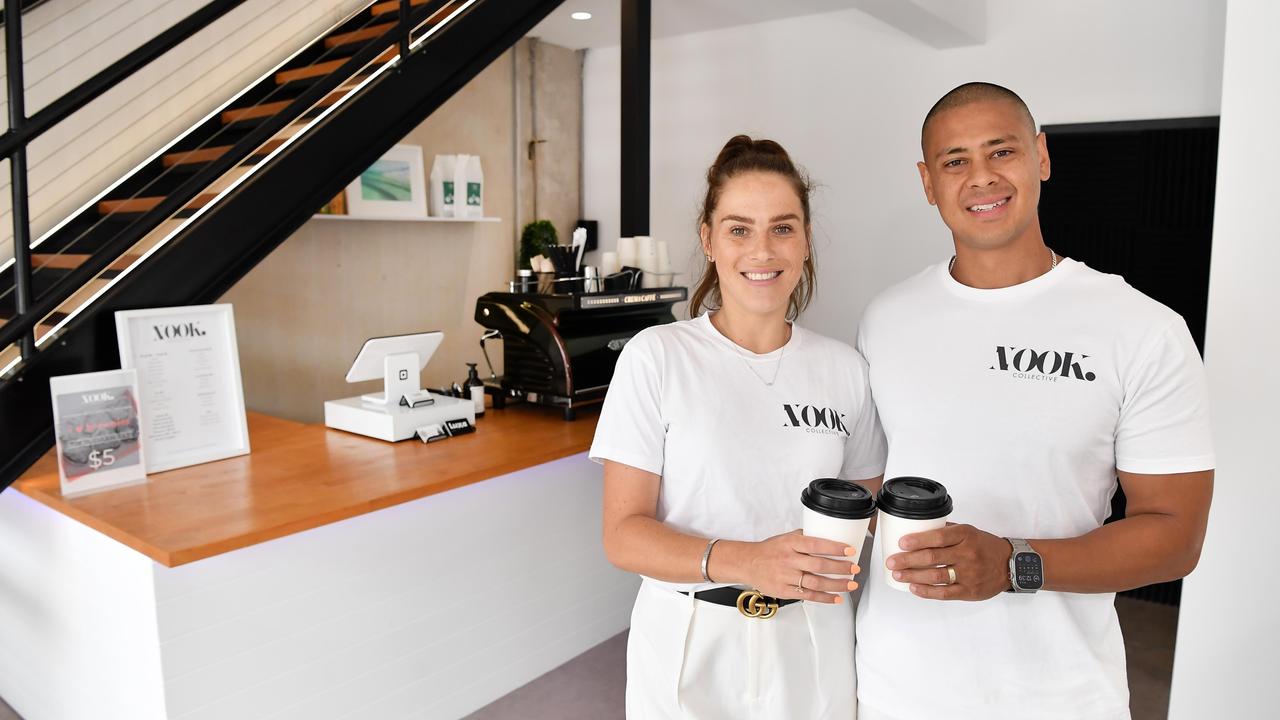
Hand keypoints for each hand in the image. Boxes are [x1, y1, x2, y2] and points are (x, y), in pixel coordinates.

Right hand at [735, 530, 861, 603]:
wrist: (748, 563)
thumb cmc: (768, 550)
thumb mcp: (785, 538)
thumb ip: (804, 537)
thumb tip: (826, 535)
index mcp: (790, 544)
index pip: (816, 545)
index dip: (834, 548)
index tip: (849, 550)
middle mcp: (789, 560)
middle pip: (818, 565)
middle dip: (840, 568)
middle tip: (854, 568)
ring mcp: (786, 577)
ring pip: (815, 582)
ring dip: (836, 585)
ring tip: (851, 585)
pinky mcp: (784, 591)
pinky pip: (808, 595)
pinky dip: (824, 597)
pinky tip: (836, 598)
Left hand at [885, 524, 1011, 600]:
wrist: (1010, 565)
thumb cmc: (985, 546)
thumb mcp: (969, 531)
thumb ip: (946, 531)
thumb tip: (918, 529)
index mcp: (965, 535)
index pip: (938, 537)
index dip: (917, 540)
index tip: (901, 542)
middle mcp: (967, 554)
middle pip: (932, 557)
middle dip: (907, 560)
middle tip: (891, 561)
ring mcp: (968, 574)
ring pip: (935, 576)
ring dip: (912, 576)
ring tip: (897, 574)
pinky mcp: (969, 591)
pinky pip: (944, 593)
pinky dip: (926, 592)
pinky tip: (913, 588)